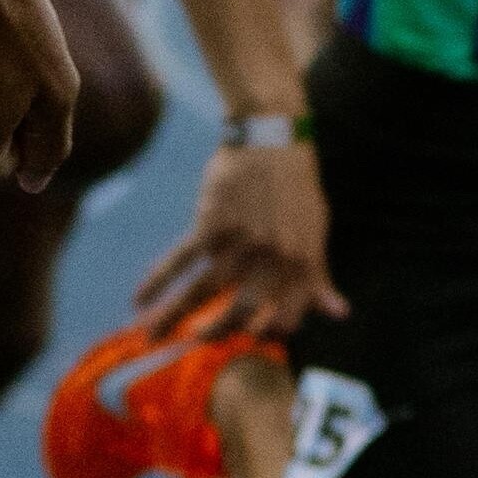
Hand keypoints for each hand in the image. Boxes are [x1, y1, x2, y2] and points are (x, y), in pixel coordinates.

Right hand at [137, 140, 345, 341]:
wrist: (272, 139)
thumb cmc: (297, 188)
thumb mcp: (317, 232)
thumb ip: (320, 277)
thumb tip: (339, 314)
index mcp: (302, 263)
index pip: (287, 318)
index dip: (272, 333)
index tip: (254, 335)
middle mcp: (271, 259)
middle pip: (241, 311)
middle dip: (218, 331)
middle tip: (202, 339)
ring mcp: (238, 242)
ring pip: (202, 291)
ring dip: (173, 318)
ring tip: (151, 337)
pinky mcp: (210, 225)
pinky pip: (179, 260)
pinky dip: (156, 281)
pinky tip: (138, 301)